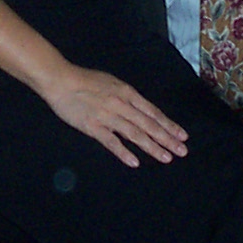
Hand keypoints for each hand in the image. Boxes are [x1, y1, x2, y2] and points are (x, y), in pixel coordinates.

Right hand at [38, 65, 188, 167]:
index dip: (168, 125)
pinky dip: (124, 152)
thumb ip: (126, 97)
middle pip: (148, 124)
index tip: (182, 136)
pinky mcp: (93, 127)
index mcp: (127, 92)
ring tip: (166, 158)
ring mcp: (108, 116)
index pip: (152, 112)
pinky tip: (135, 162)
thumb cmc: (85, 80)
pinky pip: (111, 142)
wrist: (60, 80)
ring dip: (152, 147)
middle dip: (167, 139)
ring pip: (135, 134)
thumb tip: (140, 111)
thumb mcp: (111, 83)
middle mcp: (121, 104)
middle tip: (182, 151)